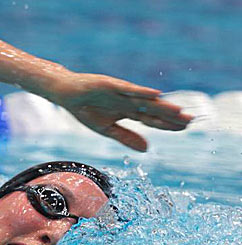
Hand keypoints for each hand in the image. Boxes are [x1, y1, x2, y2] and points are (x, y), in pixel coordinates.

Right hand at [46, 73, 192, 151]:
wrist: (65, 93)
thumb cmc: (84, 108)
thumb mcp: (105, 129)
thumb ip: (125, 137)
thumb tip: (148, 149)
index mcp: (126, 111)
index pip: (151, 119)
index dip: (167, 124)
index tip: (184, 128)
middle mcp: (127, 101)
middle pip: (152, 109)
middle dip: (170, 115)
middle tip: (191, 121)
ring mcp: (120, 92)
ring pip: (144, 100)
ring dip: (161, 105)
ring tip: (179, 111)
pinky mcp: (110, 84)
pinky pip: (128, 89)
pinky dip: (141, 92)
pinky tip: (156, 94)